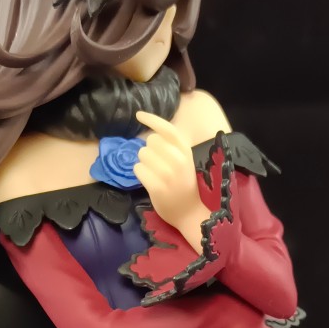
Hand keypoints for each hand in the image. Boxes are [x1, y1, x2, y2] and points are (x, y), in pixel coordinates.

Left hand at [134, 111, 208, 251]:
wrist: (190, 213)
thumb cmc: (185, 185)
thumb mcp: (185, 161)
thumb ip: (172, 147)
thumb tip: (150, 134)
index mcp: (186, 151)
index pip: (167, 129)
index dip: (151, 118)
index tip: (138, 115)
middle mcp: (178, 159)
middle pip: (150, 141)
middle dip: (149, 150)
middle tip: (157, 164)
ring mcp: (167, 173)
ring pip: (142, 154)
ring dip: (144, 162)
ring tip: (155, 173)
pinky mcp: (157, 186)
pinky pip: (138, 169)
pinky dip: (140, 174)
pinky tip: (149, 181)